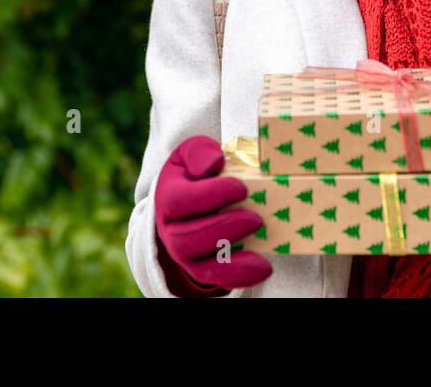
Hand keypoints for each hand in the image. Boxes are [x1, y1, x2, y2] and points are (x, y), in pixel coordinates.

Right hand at [154, 135, 272, 289]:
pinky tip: (263, 268)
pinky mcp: (198, 268)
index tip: (241, 188)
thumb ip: (199, 153)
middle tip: (256, 219)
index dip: (210, 196)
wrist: (187, 198)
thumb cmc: (194, 171)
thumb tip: (214, 163)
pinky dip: (238, 276)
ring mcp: (182, 252)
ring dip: (232, 259)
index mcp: (166, 195)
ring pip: (198, 265)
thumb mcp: (192, 153)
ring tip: (261, 249)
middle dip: (223, 229)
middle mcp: (169, 228)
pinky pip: (215, 278)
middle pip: (187, 237)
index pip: (180, 201)